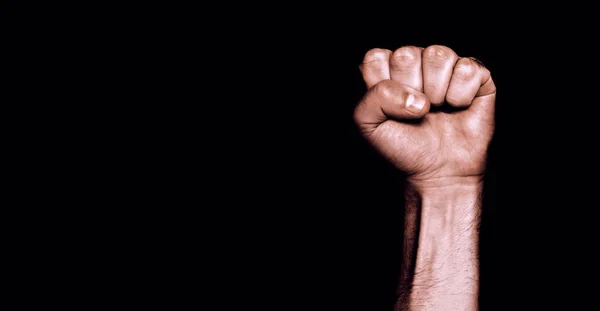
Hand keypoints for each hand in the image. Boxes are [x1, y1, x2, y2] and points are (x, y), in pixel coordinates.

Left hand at [354, 45, 495, 184]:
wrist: (438, 171)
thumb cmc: (403, 147)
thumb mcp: (369, 126)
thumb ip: (372, 100)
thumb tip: (413, 95)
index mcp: (387, 71)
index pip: (375, 58)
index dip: (383, 87)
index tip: (391, 110)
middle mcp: (416, 63)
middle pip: (406, 55)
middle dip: (410, 91)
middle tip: (416, 112)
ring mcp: (446, 67)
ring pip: (438, 55)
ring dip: (436, 92)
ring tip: (437, 109)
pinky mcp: (476, 74)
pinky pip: (468, 68)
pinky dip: (461, 95)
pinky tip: (458, 107)